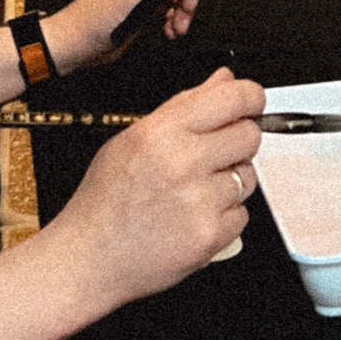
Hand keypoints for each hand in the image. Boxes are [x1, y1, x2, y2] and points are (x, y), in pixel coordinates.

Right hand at [42, 68, 264, 310]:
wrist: (88, 259)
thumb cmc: (105, 202)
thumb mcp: (132, 140)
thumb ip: (183, 105)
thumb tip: (222, 79)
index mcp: (161, 133)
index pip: (232, 98)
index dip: (250, 97)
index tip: (251, 101)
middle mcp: (183, 163)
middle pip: (249, 135)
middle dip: (238, 142)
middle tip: (214, 154)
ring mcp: (199, 201)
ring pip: (248, 176)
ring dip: (230, 182)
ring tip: (193, 192)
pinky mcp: (211, 235)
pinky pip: (242, 214)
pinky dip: (225, 216)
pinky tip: (193, 217)